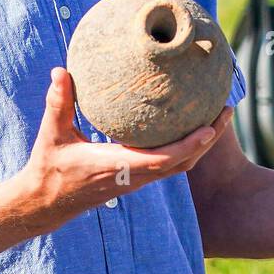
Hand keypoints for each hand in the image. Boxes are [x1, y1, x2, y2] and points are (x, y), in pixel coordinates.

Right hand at [16, 68, 231, 233]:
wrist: (47, 203)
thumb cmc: (49, 167)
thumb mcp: (52, 134)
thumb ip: (58, 103)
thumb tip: (61, 71)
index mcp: (117, 166)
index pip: (161, 160)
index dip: (187, 146)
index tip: (208, 128)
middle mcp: (134, 176)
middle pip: (183, 162)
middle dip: (209, 139)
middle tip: (226, 110)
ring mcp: (138, 179)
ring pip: (181, 165)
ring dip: (203, 143)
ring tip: (219, 114)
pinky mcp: (137, 177)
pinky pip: (171, 164)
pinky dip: (188, 146)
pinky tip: (191, 124)